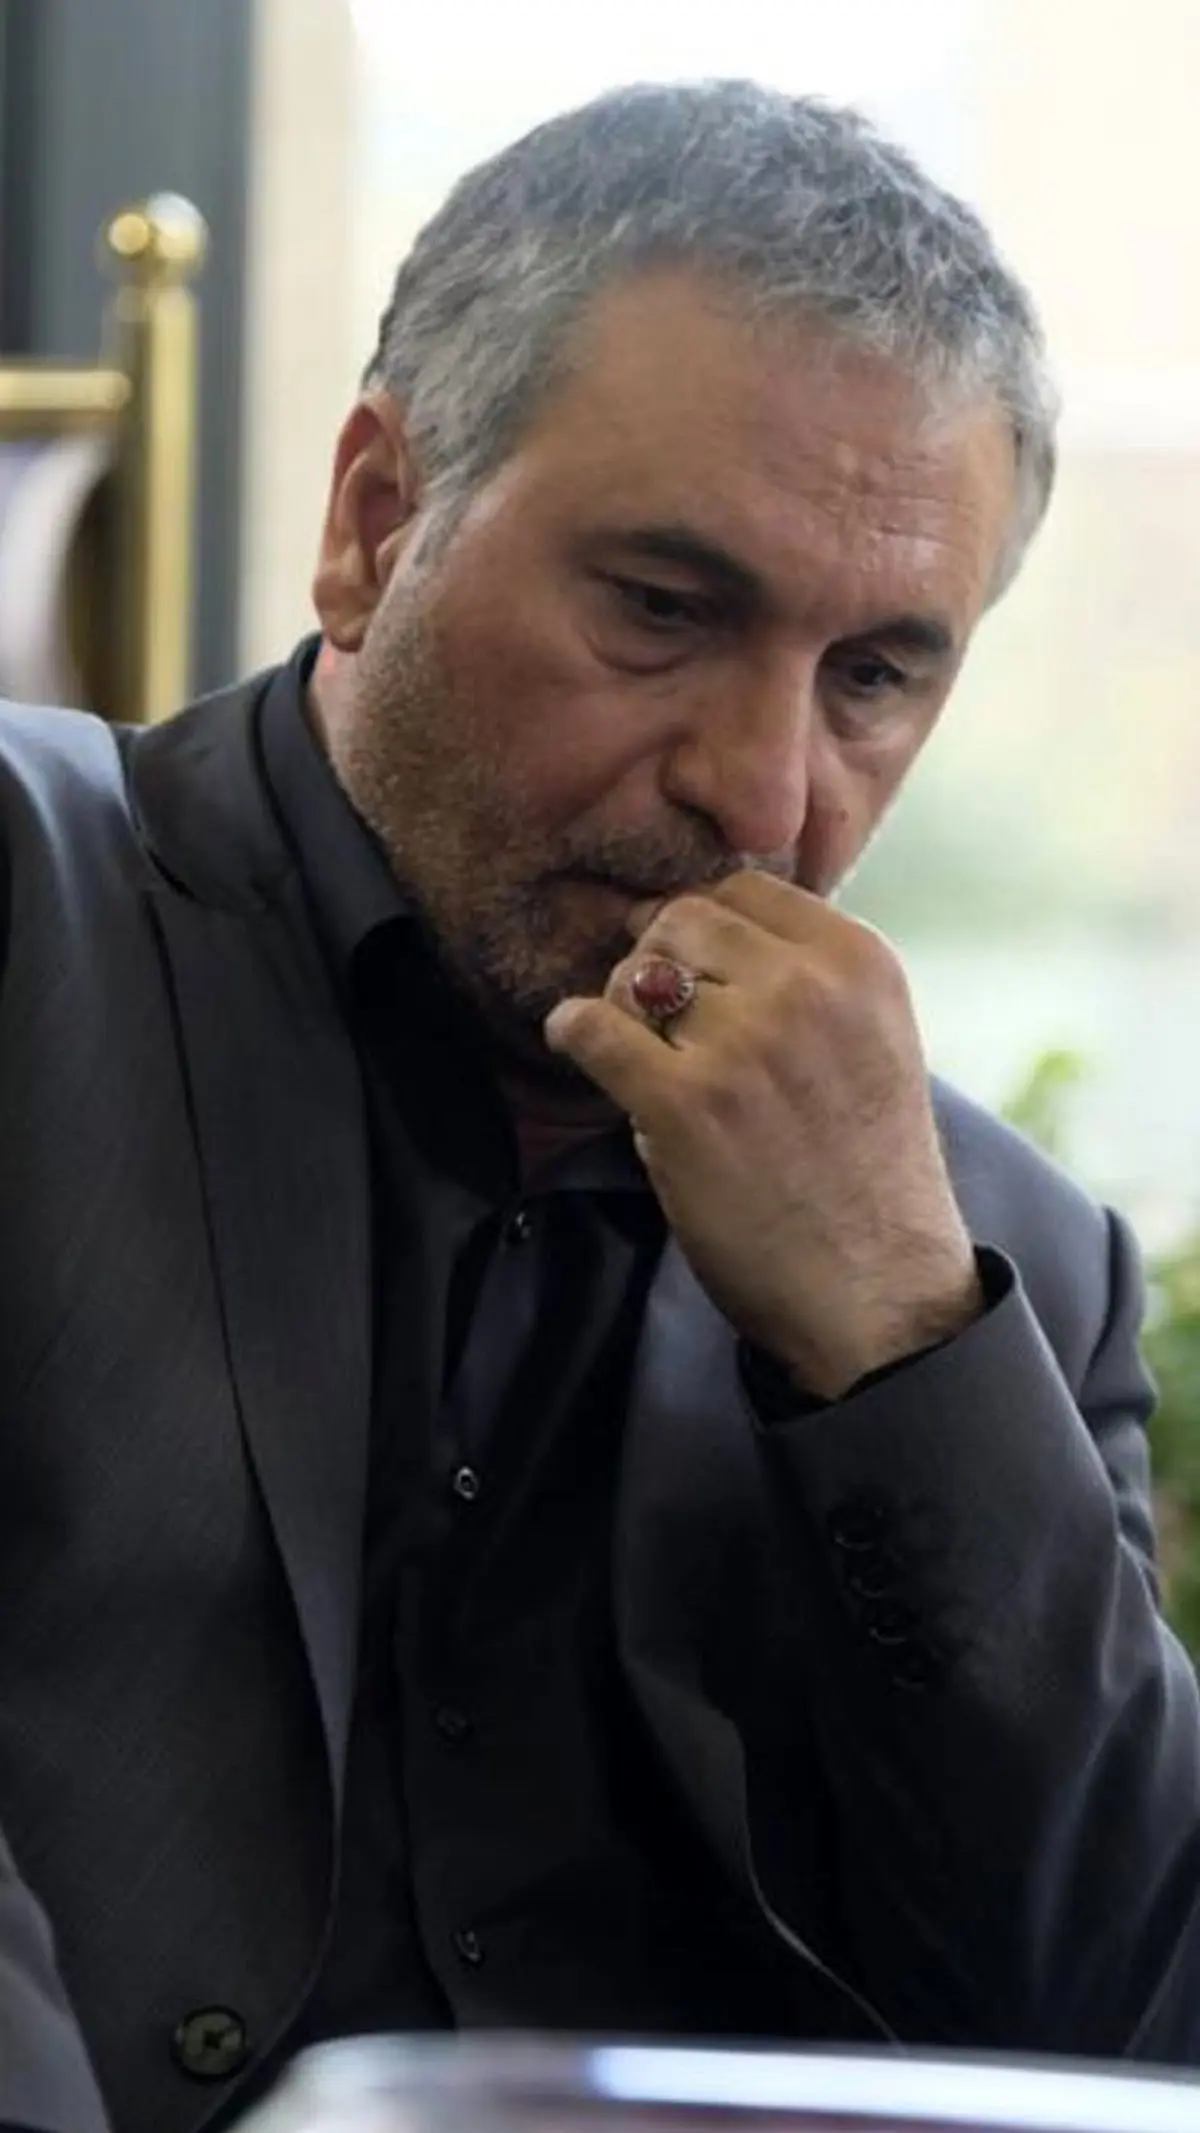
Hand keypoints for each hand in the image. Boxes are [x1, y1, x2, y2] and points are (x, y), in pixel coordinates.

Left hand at [544, 873, 981, 1399]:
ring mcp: (746, 1044)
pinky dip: (573, 1034)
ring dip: (625, 1008)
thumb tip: (695, 926)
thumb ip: (807, 980)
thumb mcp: (871, 1042)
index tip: (687, 966)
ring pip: (637, 972)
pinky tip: (579, 1050)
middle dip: (656, 959)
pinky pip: (591, 1028)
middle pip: (683, 917)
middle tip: (654, 1018)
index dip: (703, 925)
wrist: (880, 1295)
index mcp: (861, 964)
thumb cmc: (863, 1176)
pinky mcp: (687, 1104)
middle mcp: (808, 989)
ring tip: (642, 1056)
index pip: (746, 888)